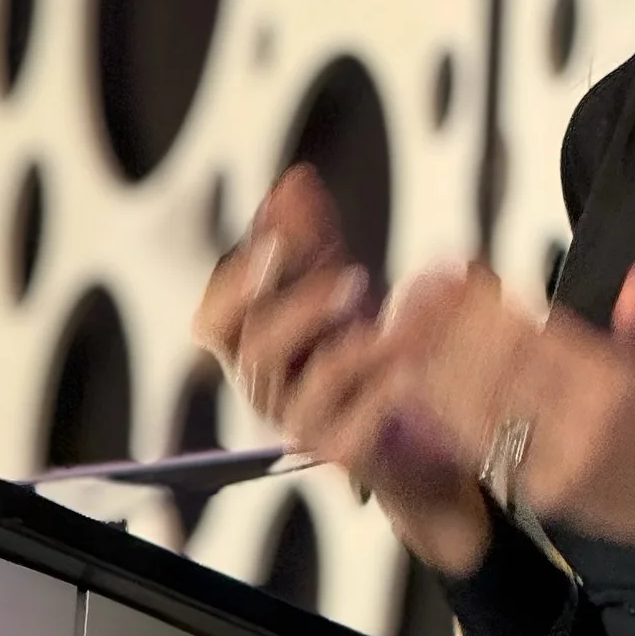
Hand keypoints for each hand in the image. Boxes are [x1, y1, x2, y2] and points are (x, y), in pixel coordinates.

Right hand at [192, 169, 492, 572]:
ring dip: (349, 348)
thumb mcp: (339, 288)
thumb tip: (295, 178)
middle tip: (356, 275)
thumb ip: (313, 237)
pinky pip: (350, 432)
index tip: (278, 241)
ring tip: (392, 321)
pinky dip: (379, 398)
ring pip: (305, 389)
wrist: (421, 436)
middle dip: (299, 309)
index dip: (237, 285)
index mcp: (254, 348)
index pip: (214, 322)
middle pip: (256, 352)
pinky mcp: (343, 457)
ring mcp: (303, 426)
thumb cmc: (364, 354)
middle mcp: (266, 390)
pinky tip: (409, 372)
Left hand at [356, 254, 634, 578]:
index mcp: (617, 393)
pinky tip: (418, 394)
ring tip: (402, 334)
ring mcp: (558, 469)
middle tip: (413, 294)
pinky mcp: (545, 496)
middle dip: (448, 332)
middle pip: (496, 374)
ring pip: (480, 414)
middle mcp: (580, 433)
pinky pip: (485, 453)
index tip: (456, 273)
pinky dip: (448, 422)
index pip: (536, 341)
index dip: (488, 308)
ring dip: (435, 372)